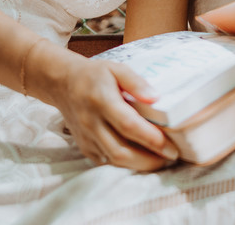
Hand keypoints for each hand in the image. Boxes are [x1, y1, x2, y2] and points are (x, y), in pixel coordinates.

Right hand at [39, 48, 178, 171]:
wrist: (63, 83)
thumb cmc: (94, 74)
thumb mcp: (117, 69)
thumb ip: (136, 82)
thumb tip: (155, 98)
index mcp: (102, 100)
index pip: (129, 125)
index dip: (151, 139)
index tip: (171, 147)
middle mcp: (91, 122)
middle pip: (121, 151)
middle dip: (149, 160)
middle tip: (170, 157)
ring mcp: (86, 137)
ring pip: (114, 160)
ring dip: (139, 165)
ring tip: (159, 159)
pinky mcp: (83, 146)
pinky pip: (105, 160)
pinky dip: (124, 163)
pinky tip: (140, 158)